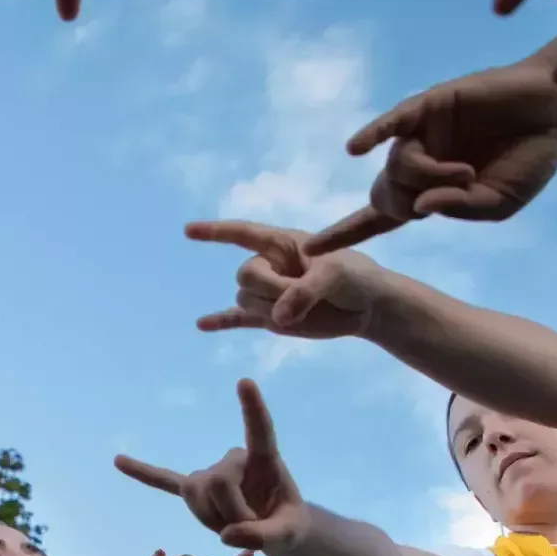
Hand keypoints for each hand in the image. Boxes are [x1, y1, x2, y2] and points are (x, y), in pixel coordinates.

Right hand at [115, 380, 310, 551]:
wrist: (273, 530)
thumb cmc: (286, 524)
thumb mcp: (288, 535)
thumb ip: (263, 537)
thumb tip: (226, 535)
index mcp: (265, 458)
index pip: (259, 428)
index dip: (252, 408)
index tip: (245, 382)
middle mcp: (233, 457)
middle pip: (218, 482)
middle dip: (231, 513)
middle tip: (250, 529)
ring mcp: (211, 473)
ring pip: (197, 494)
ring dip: (212, 520)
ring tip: (232, 526)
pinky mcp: (194, 488)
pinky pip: (164, 481)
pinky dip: (143, 472)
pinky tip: (118, 460)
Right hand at [186, 220, 395, 339]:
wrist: (368, 307)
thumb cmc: (355, 278)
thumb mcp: (336, 275)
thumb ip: (305, 292)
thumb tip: (278, 318)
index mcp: (282, 243)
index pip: (242, 233)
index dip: (215, 232)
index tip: (188, 230)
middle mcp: (270, 265)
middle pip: (245, 275)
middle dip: (269, 288)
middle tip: (300, 295)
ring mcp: (269, 292)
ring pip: (245, 301)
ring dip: (268, 309)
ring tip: (301, 310)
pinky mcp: (272, 318)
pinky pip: (239, 319)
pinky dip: (221, 321)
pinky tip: (202, 325)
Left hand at [304, 59, 556, 253]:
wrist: (556, 111)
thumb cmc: (529, 160)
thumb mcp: (499, 202)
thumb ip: (461, 209)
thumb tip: (418, 210)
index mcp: (432, 193)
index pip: (379, 220)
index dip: (346, 234)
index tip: (312, 253)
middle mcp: (419, 164)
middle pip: (385, 197)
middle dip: (404, 205)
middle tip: (454, 191)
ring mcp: (421, 134)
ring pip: (397, 167)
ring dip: (429, 176)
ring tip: (467, 171)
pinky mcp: (429, 106)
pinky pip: (393, 123)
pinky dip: (373, 134)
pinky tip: (356, 149)